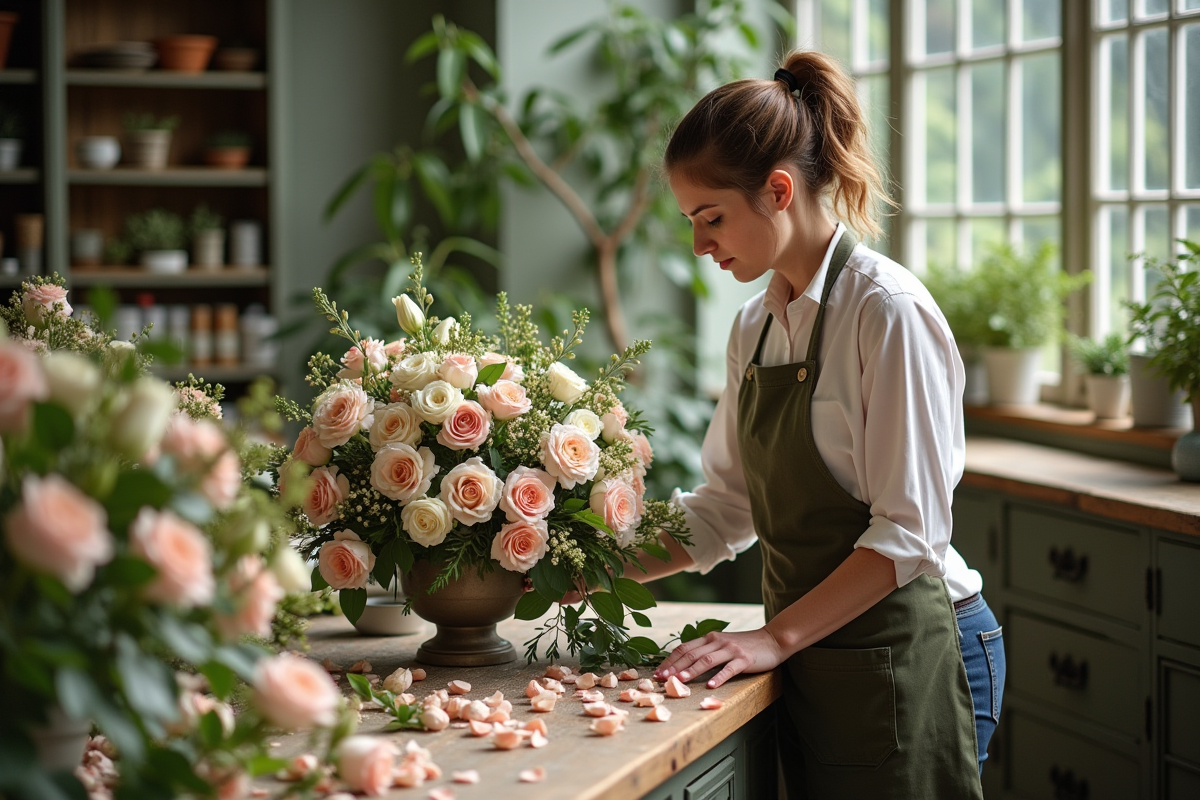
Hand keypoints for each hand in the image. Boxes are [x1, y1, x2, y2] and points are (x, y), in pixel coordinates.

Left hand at [653, 628, 786, 688]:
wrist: (772, 640)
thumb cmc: (745, 646)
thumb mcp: (722, 644)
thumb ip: (706, 651)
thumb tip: (684, 664)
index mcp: (710, 638)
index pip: (684, 648)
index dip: (670, 660)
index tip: (658, 673)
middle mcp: (717, 641)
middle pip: (691, 653)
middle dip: (675, 666)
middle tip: (662, 679)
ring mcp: (731, 650)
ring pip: (707, 660)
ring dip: (692, 670)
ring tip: (680, 680)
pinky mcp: (743, 659)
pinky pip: (729, 669)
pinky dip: (719, 677)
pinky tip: (711, 686)